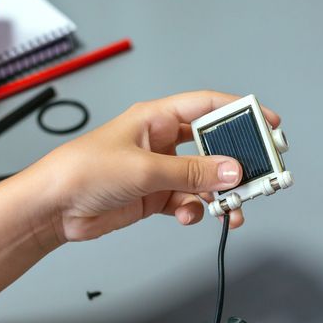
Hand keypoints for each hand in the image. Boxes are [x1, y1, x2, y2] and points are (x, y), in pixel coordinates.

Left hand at [31, 91, 280, 242]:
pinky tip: (192, 215)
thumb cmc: (84, 171)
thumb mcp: (145, 169)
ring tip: (231, 209)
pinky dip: (196, 209)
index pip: (208, 107)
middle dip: (237, 162)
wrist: (54, 208)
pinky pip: (188, 200)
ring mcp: (159, 170)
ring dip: (219, 194)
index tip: (268, 124)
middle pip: (213, 146)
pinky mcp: (154, 196)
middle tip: (260, 176)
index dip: (240, 112)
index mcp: (157, 118)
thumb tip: (233, 170)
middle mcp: (162, 141)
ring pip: (204, 179)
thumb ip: (193, 172)